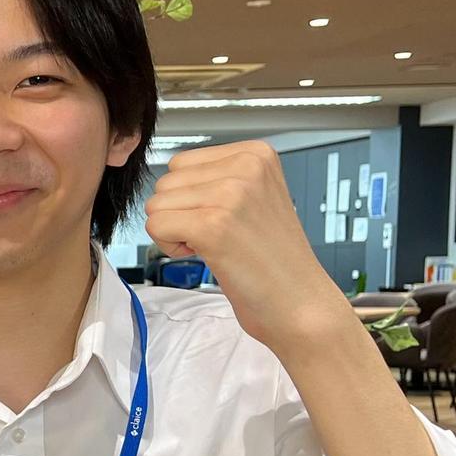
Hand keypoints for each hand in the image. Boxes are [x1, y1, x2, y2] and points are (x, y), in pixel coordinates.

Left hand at [143, 141, 352, 354]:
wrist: (299, 301)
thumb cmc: (273, 258)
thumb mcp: (255, 196)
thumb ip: (218, 177)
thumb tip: (170, 178)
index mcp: (256, 153)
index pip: (181, 163)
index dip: (190, 197)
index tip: (224, 218)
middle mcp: (245, 166)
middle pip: (166, 183)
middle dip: (180, 213)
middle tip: (219, 236)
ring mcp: (230, 194)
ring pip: (156, 204)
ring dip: (175, 231)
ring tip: (216, 245)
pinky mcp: (212, 225)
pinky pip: (155, 225)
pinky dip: (170, 247)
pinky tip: (206, 254)